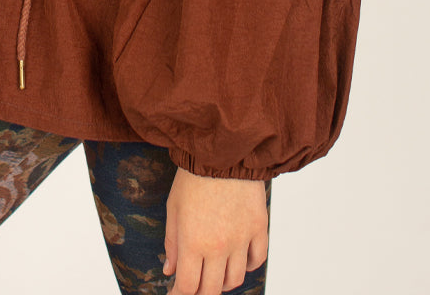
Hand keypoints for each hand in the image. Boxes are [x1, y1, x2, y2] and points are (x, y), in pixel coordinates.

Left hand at [163, 167, 267, 293]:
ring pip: (235, 279)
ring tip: (214, 273)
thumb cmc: (193, 175)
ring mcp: (242, 238)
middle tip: (194, 287)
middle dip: (200, 293)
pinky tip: (238, 260)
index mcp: (193, 242)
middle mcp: (219, 246)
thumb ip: (172, 243)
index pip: (188, 286)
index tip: (175, 294)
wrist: (223, 149)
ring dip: (223, 282)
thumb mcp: (173, 208)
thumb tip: (170, 271)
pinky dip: (247, 266)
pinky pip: (257, 260)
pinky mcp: (259, 227)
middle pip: (212, 290)